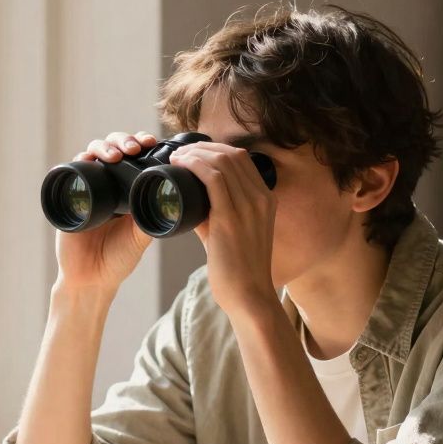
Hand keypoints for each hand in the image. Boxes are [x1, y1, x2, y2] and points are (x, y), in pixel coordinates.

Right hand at [53, 131, 158, 292]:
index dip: (141, 142)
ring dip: (104, 147)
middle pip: (113, 147)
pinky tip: (87, 159)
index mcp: (127, 189)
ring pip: (92, 153)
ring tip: (116, 155)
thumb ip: (150, 218)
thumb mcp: (140, 237)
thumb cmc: (117, 259)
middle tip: (135, 146)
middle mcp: (106, 184)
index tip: (151, 142)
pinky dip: (78, 161)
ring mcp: (86, 187)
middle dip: (124, 140)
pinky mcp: (68, 196)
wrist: (91, 279)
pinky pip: (70, 171)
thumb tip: (165, 198)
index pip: (133, 155)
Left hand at [170, 141, 279, 317]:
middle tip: (180, 154)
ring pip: (221, 161)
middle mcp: (261, 198)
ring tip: (176, 159)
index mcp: (266, 199)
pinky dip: (194, 166)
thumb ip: (213, 214)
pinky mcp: (231, 218)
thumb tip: (189, 201)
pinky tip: (180, 166)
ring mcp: (249, 206)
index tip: (194, 154)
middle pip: (231, 154)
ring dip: (195, 154)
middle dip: (202, 148)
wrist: (249, 296)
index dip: (215, 150)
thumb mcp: (231, 233)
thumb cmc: (238, 270)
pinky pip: (212, 179)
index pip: (242, 159)